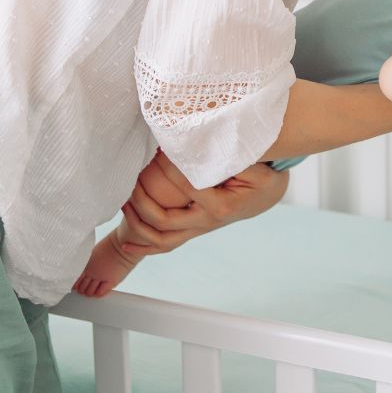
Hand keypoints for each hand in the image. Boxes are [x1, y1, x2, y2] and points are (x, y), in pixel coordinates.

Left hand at [117, 153, 288, 255]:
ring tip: (123, 204)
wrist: (268, 195)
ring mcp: (199, 228)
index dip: (169, 168)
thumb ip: (231, 158)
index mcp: (220, 206)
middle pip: (164, 221)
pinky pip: (167, 243)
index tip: (160, 150)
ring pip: (162, 239)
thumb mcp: (255, 167)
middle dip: (141, 202)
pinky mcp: (195, 229)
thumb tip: (204, 146)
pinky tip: (128, 244)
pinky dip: (146, 246)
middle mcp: (207, 222)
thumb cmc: (261, 177)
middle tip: (129, 182)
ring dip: (138, 225)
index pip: (186, 187)